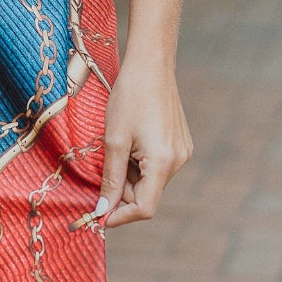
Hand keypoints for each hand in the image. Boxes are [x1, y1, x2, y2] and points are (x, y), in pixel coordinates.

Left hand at [92, 57, 191, 227]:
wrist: (151, 64)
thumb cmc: (129, 97)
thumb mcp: (113, 140)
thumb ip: (110, 179)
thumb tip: (102, 211)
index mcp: (163, 162)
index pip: (144, 208)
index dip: (119, 216)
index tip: (98, 216)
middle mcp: (178, 161)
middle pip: (147, 194)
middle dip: (122, 190)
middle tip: (102, 167)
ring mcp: (182, 152)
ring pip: (151, 180)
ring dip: (130, 175)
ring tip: (118, 145)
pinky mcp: (181, 144)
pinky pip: (158, 166)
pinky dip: (140, 163)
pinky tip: (132, 140)